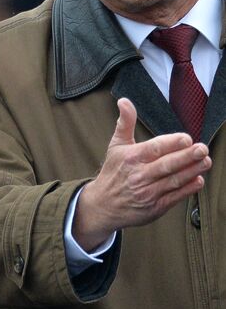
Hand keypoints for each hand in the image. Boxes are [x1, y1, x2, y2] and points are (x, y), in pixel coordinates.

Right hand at [73, 98, 209, 251]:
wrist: (102, 206)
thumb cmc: (113, 173)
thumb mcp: (116, 146)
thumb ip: (125, 123)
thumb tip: (124, 101)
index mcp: (131, 158)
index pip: (154, 148)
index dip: (171, 143)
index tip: (186, 138)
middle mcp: (139, 176)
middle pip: (166, 165)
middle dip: (186, 157)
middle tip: (202, 149)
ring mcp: (147, 192)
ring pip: (173, 181)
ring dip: (192, 171)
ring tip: (206, 162)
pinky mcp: (154, 207)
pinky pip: (174, 197)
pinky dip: (187, 189)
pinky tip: (198, 180)